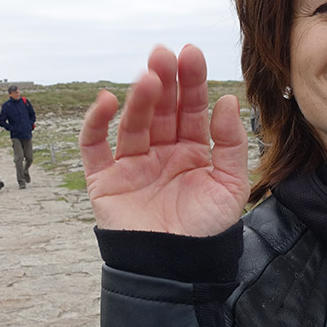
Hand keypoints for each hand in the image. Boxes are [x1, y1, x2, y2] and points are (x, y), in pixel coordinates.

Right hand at [80, 45, 249, 235]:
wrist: (176, 271)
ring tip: (148, 77)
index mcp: (192, 151)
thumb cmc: (205, 232)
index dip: (192, 82)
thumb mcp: (231, 186)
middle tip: (164, 55)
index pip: (191, 109)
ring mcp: (132, 164)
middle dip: (165, 82)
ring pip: (133, 122)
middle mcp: (161, 152)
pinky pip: (94, 146)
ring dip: (139, 98)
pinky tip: (108, 100)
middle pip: (161, 109)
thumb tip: (228, 100)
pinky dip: (97, 122)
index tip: (191, 55)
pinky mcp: (104, 180)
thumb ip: (231, 144)